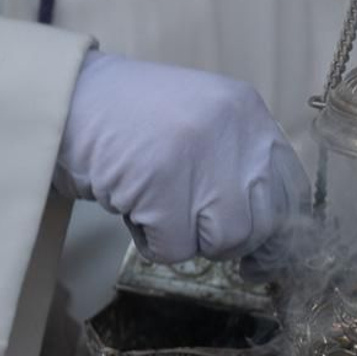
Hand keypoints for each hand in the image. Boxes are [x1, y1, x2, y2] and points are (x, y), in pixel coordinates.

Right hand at [54, 51, 308, 267]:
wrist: (64, 101)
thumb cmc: (132, 121)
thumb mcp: (203, 124)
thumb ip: (240, 164)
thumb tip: (271, 242)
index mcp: (250, 114)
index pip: (292, 190)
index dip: (278, 231)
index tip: (261, 254)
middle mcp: (236, 131)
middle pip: (262, 223)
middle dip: (228, 239)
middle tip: (191, 225)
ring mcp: (201, 157)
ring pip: (224, 240)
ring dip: (188, 239)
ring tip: (156, 205)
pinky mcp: (163, 186)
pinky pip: (176, 249)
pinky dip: (151, 241)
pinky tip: (133, 209)